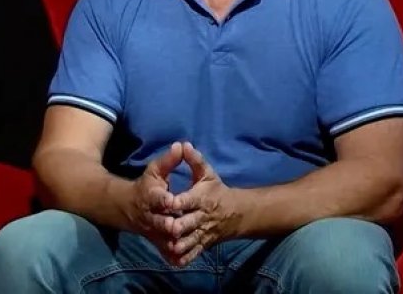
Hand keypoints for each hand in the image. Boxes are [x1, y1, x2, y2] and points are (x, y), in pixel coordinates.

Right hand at [127, 141, 182, 257]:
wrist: (126, 208)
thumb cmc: (145, 186)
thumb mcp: (155, 170)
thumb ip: (169, 160)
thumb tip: (180, 145)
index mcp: (151, 196)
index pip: (158, 198)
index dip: (164, 200)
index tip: (173, 200)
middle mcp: (151, 215)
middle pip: (160, 221)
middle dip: (169, 224)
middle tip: (179, 226)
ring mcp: (153, 230)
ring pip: (163, 239)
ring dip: (173, 242)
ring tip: (184, 244)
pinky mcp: (156, 241)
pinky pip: (164, 251)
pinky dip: (172, 256)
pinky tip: (183, 260)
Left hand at [165, 142, 242, 266]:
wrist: (235, 213)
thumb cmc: (216, 190)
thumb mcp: (207, 173)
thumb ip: (194, 160)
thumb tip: (183, 144)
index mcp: (201, 198)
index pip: (189, 199)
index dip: (178, 201)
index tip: (169, 201)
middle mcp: (202, 217)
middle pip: (189, 223)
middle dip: (178, 225)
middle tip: (168, 227)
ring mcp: (202, 232)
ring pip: (190, 240)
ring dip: (180, 244)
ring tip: (170, 245)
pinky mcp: (202, 244)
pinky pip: (193, 253)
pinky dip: (184, 257)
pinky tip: (173, 259)